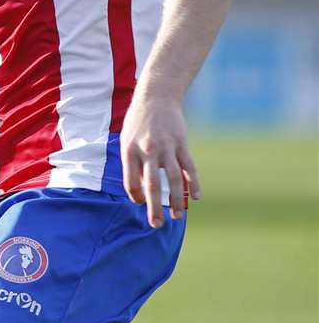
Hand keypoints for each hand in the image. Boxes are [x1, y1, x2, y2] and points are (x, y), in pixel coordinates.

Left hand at [121, 95, 199, 226]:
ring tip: (179, 217)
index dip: (135, 195)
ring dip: (177, 201)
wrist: (156, 97)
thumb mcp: (126, 139)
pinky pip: (189, 167)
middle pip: (152, 185)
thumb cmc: (138, 122)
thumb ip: (132, 162)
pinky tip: (195, 197)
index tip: (140, 202)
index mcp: (129, 150)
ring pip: (173, 179)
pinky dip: (193, 183)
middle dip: (154, 207)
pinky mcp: (182, 144)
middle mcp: (147, 150)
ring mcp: (166, 147)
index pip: (131, 181)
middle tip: (156, 225)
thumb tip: (140, 189)